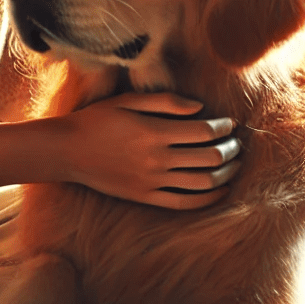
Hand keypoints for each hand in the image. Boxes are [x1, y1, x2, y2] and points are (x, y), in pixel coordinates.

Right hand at [58, 92, 241, 209]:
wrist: (67, 150)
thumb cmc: (97, 119)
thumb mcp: (128, 100)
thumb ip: (166, 101)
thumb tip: (201, 108)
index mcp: (154, 131)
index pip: (204, 131)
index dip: (224, 127)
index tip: (230, 123)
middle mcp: (156, 159)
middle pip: (209, 157)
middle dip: (230, 149)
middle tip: (236, 143)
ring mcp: (152, 181)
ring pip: (203, 182)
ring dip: (225, 173)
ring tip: (234, 164)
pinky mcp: (145, 197)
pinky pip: (185, 203)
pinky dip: (208, 198)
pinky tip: (219, 189)